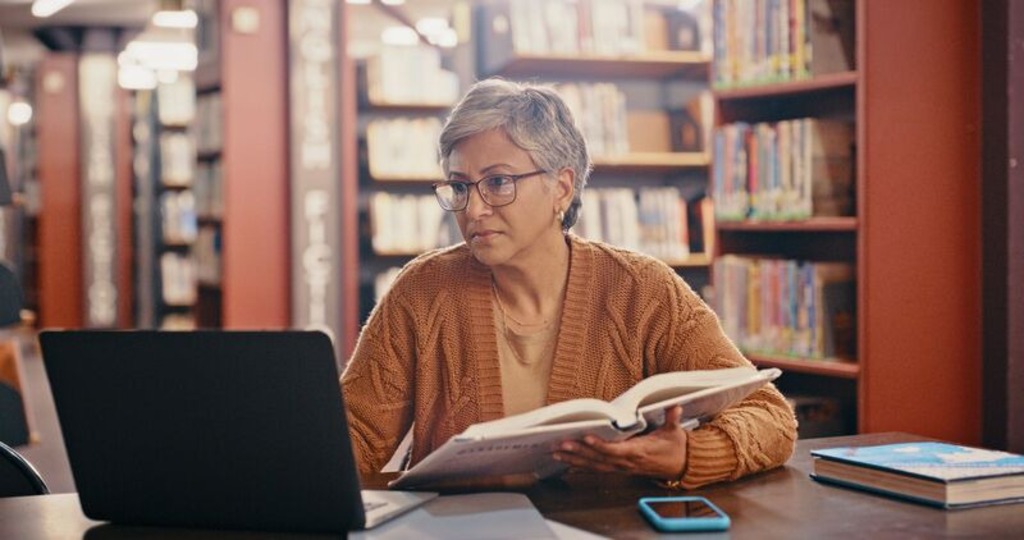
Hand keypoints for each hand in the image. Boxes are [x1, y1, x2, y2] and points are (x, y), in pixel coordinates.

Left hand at [552, 405, 687, 480]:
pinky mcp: (619, 469)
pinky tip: (566, 461)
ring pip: (594, 465)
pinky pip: (597, 468)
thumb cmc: (675, 447)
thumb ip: (672, 419)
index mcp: (639, 451)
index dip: (601, 446)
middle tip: (560, 444)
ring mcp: (622, 467)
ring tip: (556, 452)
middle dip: (579, 452)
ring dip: (575, 459)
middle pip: (599, 458)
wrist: (680, 466)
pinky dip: (580, 465)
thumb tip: (674, 406)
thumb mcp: (675, 432)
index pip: (616, 450)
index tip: (586, 438)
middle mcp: (627, 462)